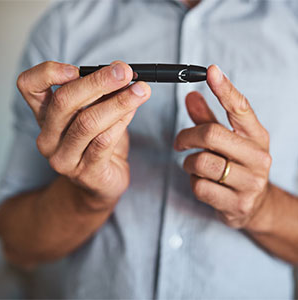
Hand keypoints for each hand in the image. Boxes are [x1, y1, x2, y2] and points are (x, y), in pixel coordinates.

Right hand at [17, 61, 150, 205]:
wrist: (100, 182)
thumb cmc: (98, 143)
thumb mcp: (96, 113)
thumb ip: (103, 95)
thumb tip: (121, 72)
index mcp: (45, 116)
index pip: (29, 87)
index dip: (48, 73)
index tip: (77, 68)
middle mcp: (48, 137)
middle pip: (65, 101)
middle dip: (98, 82)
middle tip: (124, 72)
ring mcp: (64, 157)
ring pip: (88, 122)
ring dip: (118, 102)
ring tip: (140, 90)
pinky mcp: (85, 172)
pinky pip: (104, 142)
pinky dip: (121, 122)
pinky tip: (133, 111)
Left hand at [174, 65, 271, 229]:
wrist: (254, 204)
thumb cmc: (237, 165)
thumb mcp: (228, 140)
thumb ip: (208, 119)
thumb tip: (191, 95)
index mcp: (257, 136)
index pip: (240, 108)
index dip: (224, 88)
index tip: (211, 71)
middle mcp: (258, 157)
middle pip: (211, 134)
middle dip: (187, 136)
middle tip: (179, 142)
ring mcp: (250, 182)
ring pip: (201, 162)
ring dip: (189, 162)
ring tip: (194, 165)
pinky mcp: (237, 203)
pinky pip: (200, 187)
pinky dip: (194, 182)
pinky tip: (202, 182)